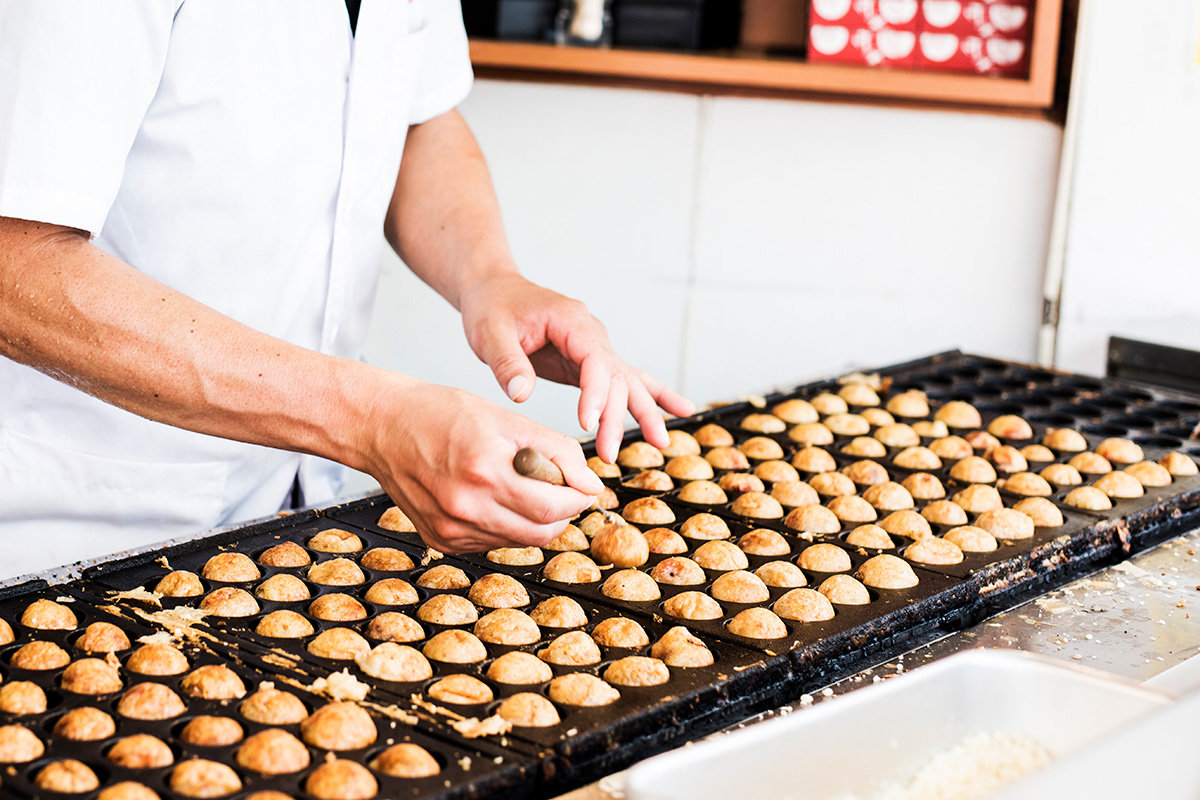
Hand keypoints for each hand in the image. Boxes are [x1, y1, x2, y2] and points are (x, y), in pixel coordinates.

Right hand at [354, 374, 603, 552]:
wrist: (380, 426)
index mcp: (484, 471)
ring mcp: (450, 530)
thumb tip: (591, 483)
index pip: (553, 507)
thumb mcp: (506, 418)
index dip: (578, 497)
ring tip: (521, 485)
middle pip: (542, 532)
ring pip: (519, 541)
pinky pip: (492, 542)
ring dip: (535, 519)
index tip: (583, 484)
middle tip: (559, 486)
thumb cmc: (438, 413)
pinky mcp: (441, 541)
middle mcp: (465, 507)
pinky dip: (506, 524)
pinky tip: (492, 496)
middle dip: (562, 511)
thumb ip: (556, 450)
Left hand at [459, 273, 693, 462]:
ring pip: (628, 381)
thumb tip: (521, 395)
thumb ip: (507, 363)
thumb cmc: (493, 308)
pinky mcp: (591, 361)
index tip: (587, 423)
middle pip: (616, 376)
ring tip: (662, 441)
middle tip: (610, 454)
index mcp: (570, 321)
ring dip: (645, 411)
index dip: (595, 394)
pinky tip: (680, 410)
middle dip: (618, 416)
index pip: (594, 360)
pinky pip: (625, 379)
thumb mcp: (489, 333)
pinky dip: (653, 395)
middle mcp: (591, 332)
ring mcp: (596, 346)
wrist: (496, 291)